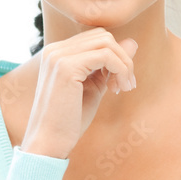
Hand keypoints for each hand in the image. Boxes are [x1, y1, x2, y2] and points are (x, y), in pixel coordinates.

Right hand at [21, 27, 138, 158]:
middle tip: (125, 85)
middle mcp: (55, 49)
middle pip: (103, 36)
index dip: (115, 57)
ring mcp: (58, 56)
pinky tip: (116, 90)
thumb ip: (110, 65)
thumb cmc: (68, 121)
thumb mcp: (93, 87)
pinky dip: (120, 70)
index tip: (119, 83)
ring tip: (122, 88)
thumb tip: (132, 42)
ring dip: (123, 64)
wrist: (48, 143)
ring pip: (106, 42)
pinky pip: (106, 55)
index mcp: (57, 53)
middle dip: (122, 58)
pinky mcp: (66, 66)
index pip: (96, 38)